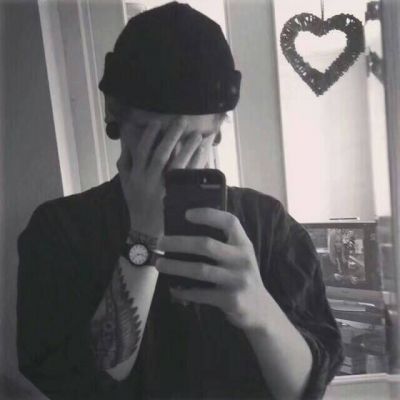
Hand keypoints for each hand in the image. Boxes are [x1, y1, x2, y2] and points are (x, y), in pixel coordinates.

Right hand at [117, 117, 211, 237]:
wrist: (146, 230)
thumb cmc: (136, 203)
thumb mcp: (126, 184)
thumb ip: (125, 163)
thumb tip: (127, 142)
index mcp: (136, 176)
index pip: (141, 152)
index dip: (149, 136)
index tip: (158, 122)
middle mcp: (149, 181)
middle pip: (160, 155)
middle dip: (171, 137)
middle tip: (182, 121)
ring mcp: (164, 190)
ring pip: (176, 166)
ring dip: (188, 149)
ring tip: (198, 135)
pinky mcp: (177, 198)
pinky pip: (188, 179)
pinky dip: (196, 166)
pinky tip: (203, 155)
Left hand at [155, 208, 269, 331]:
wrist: (261, 310)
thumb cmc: (241, 277)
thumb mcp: (240, 257)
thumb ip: (224, 244)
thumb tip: (184, 233)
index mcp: (244, 245)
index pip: (230, 222)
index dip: (209, 215)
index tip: (187, 214)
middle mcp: (242, 259)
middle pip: (207, 245)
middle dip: (180, 243)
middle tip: (160, 242)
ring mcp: (238, 280)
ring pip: (200, 270)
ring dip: (176, 266)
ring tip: (159, 263)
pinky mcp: (232, 300)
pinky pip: (201, 294)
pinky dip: (184, 291)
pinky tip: (173, 289)